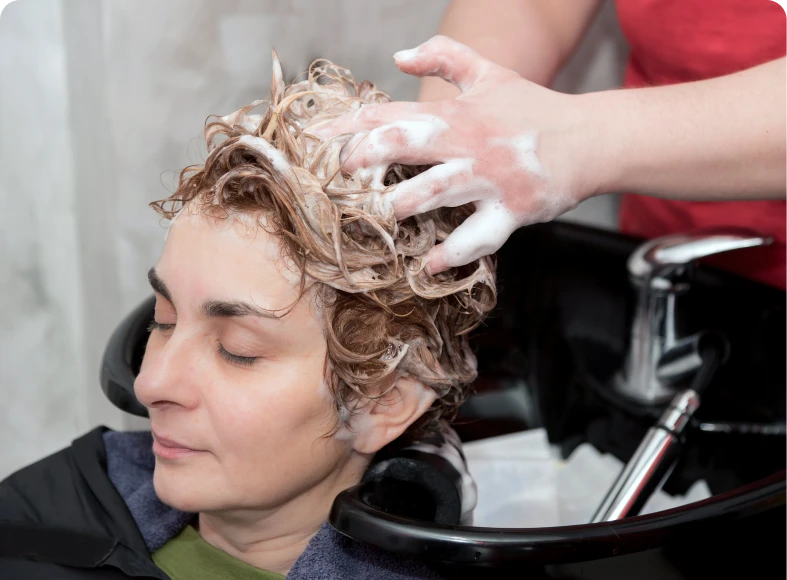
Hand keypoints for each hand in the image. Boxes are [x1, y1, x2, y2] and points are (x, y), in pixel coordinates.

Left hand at [311, 35, 593, 273]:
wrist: (591, 139)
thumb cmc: (534, 108)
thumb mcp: (490, 72)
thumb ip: (445, 57)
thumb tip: (398, 57)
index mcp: (457, 113)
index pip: (394, 113)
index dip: (352, 123)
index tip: (317, 136)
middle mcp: (469, 143)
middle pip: (409, 143)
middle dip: (368, 155)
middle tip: (342, 171)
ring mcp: (490, 178)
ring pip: (439, 189)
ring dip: (406, 203)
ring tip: (386, 214)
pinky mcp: (512, 209)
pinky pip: (478, 236)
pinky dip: (452, 253)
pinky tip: (428, 265)